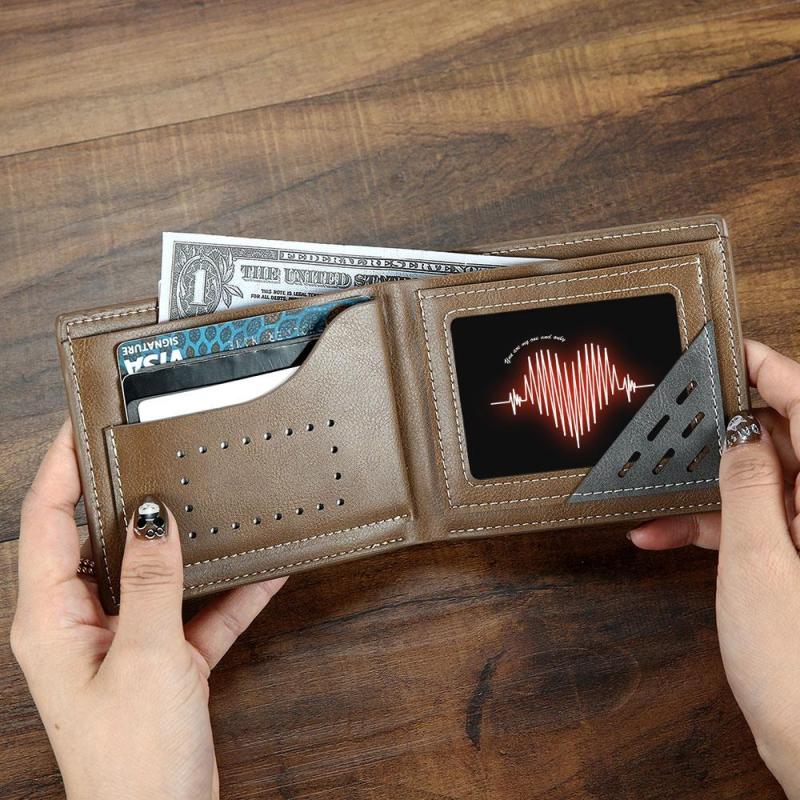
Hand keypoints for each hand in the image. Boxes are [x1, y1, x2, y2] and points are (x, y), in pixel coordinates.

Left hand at [10, 419, 285, 799]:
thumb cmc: (131, 759)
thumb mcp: (144, 656)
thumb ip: (151, 580)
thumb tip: (151, 516)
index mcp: (52, 618)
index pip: (48, 521)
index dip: (62, 467)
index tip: (84, 424)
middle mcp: (82, 623)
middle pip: (98, 538)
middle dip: (126, 493)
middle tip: (153, 448)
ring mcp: (125, 639)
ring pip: (153, 570)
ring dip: (185, 541)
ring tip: (211, 498)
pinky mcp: (164, 658)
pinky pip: (197, 608)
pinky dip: (228, 590)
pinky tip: (264, 568)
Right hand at [629, 339, 799, 797]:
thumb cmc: (799, 665)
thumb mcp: (758, 558)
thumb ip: (749, 484)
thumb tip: (739, 431)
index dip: (768, 368)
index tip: (727, 349)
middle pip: (782, 440)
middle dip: (722, 431)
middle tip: (674, 419)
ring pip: (760, 483)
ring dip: (705, 485)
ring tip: (652, 480)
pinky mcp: (797, 558)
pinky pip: (754, 523)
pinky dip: (710, 524)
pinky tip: (662, 532)